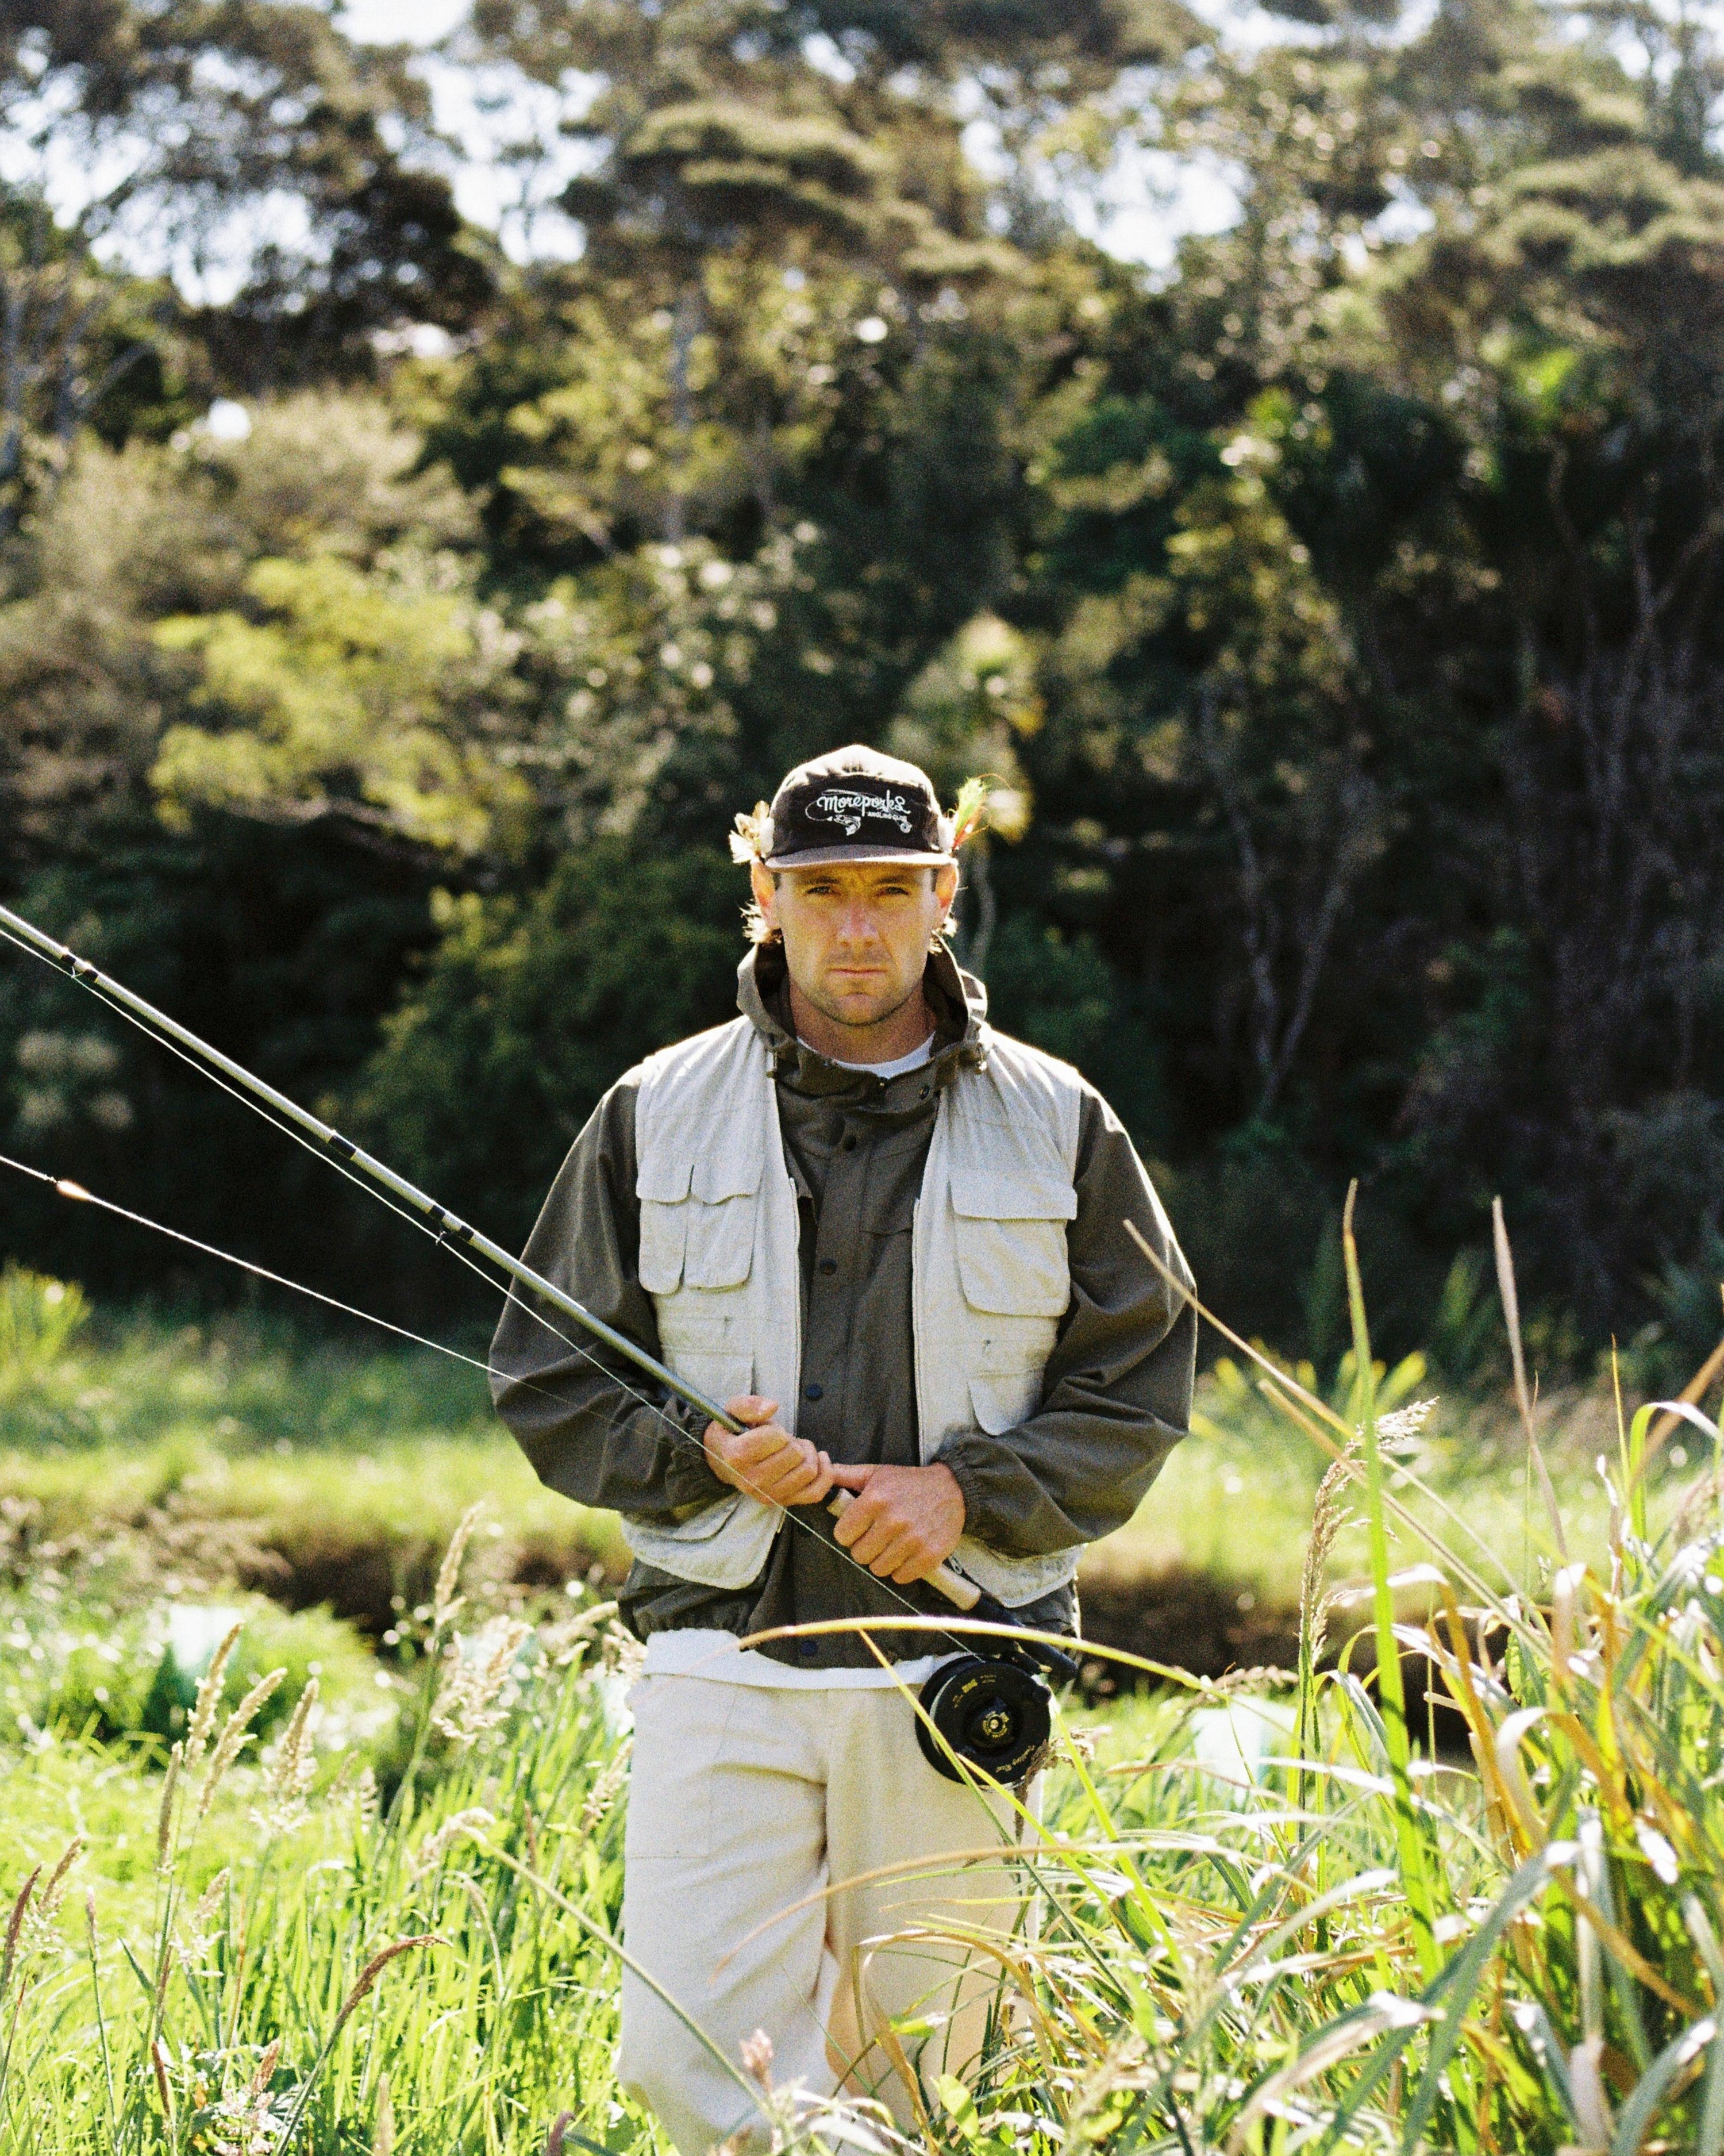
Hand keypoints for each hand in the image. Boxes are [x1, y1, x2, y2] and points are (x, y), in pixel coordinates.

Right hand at [704, 1395, 835, 1507]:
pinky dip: (824, 1474)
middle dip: (792, 1441)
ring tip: (793, 1449)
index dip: (777, 1429)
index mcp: (737, 1456)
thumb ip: (749, 1405)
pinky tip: (819, 1459)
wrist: (724, 1462)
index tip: (767, 1432)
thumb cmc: (733, 1433)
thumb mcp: (733, 1409)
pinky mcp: (783, 1501)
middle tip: (781, 1441)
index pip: (777, 1438)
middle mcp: (752, 1481)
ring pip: (809, 1471)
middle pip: (796, 1454)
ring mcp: (768, 1495)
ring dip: (807, 1454)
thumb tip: (772, 1407)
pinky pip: (816, 1492)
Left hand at [826, 1461, 965, 1583]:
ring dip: (883, 1560)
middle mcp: (892, 1521)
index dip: (849, 1533)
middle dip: (865, 1548)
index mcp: (874, 1500)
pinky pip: (901, 1577)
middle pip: (859, 1555)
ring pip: (879, 1569)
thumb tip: (821, 1468)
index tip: (860, 1528)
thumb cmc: (908, 1483)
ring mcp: (912, 1540)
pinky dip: (902, 1569)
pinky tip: (907, 1554)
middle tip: (877, 1537)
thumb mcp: (876, 1473)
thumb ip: (845, 1474)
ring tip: (892, 1545)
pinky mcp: (929, 1556)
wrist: (953, 1489)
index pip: (842, 1535)